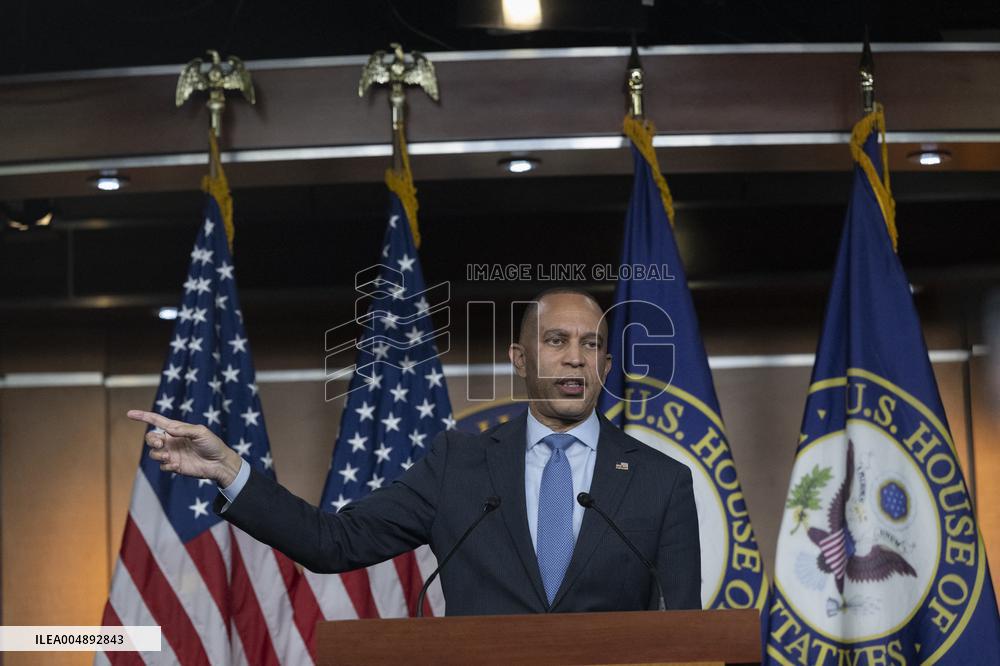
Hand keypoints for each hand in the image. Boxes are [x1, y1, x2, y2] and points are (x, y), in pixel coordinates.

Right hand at [127, 410, 242, 486]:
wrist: (219, 463)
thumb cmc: (212, 444)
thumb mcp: (201, 432)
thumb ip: (184, 429)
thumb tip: (168, 429)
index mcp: (177, 429)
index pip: (157, 421)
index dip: (143, 416)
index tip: (130, 414)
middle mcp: (172, 441)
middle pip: (151, 438)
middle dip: (151, 440)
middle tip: (160, 444)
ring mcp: (172, 454)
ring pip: (153, 453)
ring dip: (158, 454)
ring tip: (169, 457)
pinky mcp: (174, 466)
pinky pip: (162, 465)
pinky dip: (166, 465)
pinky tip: (177, 465)